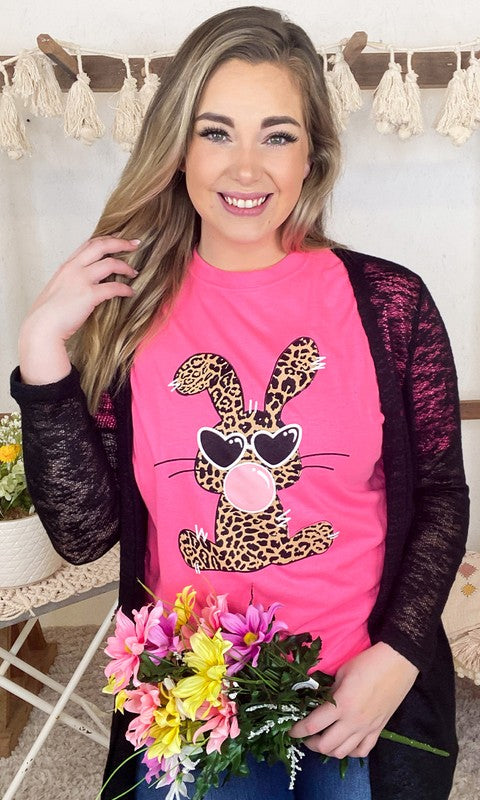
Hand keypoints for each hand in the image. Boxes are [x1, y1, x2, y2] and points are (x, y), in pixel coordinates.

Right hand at [19, 236, 140, 383]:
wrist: (42, 327)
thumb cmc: (49, 314)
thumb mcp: (58, 289)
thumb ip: (71, 282)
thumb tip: (84, 285)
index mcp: (67, 266)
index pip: (89, 244)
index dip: (106, 239)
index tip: (119, 239)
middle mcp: (74, 268)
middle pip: (101, 245)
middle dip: (121, 242)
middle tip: (135, 244)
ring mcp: (81, 280)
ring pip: (110, 263)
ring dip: (125, 267)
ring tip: (134, 272)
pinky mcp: (89, 295)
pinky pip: (114, 287)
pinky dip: (125, 289)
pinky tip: (130, 293)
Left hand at [288, 642, 418, 758]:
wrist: (398, 663)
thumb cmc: (367, 663)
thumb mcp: (342, 673)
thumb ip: (330, 692)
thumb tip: (320, 702)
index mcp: (342, 705)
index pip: (313, 725)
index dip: (298, 730)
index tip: (291, 730)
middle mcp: (353, 722)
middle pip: (326, 746)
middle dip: (311, 744)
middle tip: (305, 736)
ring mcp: (367, 729)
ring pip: (342, 753)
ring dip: (328, 750)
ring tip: (322, 740)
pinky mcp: (378, 730)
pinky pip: (362, 751)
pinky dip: (350, 751)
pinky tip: (344, 742)